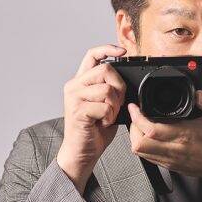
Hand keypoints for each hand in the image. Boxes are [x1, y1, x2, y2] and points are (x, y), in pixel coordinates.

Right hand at [57, 44, 126, 192]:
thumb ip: (110, 90)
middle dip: (119, 86)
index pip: (92, 55)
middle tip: (116, 104)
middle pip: (105, 69)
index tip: (123, 52)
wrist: (81, 152)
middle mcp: (74, 86)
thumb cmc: (94, 130)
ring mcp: (74, 98)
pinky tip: (104, 123)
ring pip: (107, 89)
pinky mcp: (78, 111)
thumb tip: (126, 82)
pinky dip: (110, 116)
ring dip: (115, 105)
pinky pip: (104, 106)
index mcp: (80, 82)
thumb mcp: (105, 105)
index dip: (108, 49)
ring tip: (109, 115)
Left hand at [127, 90, 201, 190]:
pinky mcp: (171, 166)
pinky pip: (148, 158)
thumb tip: (199, 93)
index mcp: (186, 135)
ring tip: (141, 125)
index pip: (152, 129)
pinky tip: (150, 137)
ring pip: (141, 152)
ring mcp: (172, 160)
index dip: (137, 117)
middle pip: (139, 143)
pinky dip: (144, 146)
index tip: (135, 107)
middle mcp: (176, 149)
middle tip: (137, 116)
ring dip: (136, 137)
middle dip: (133, 127)